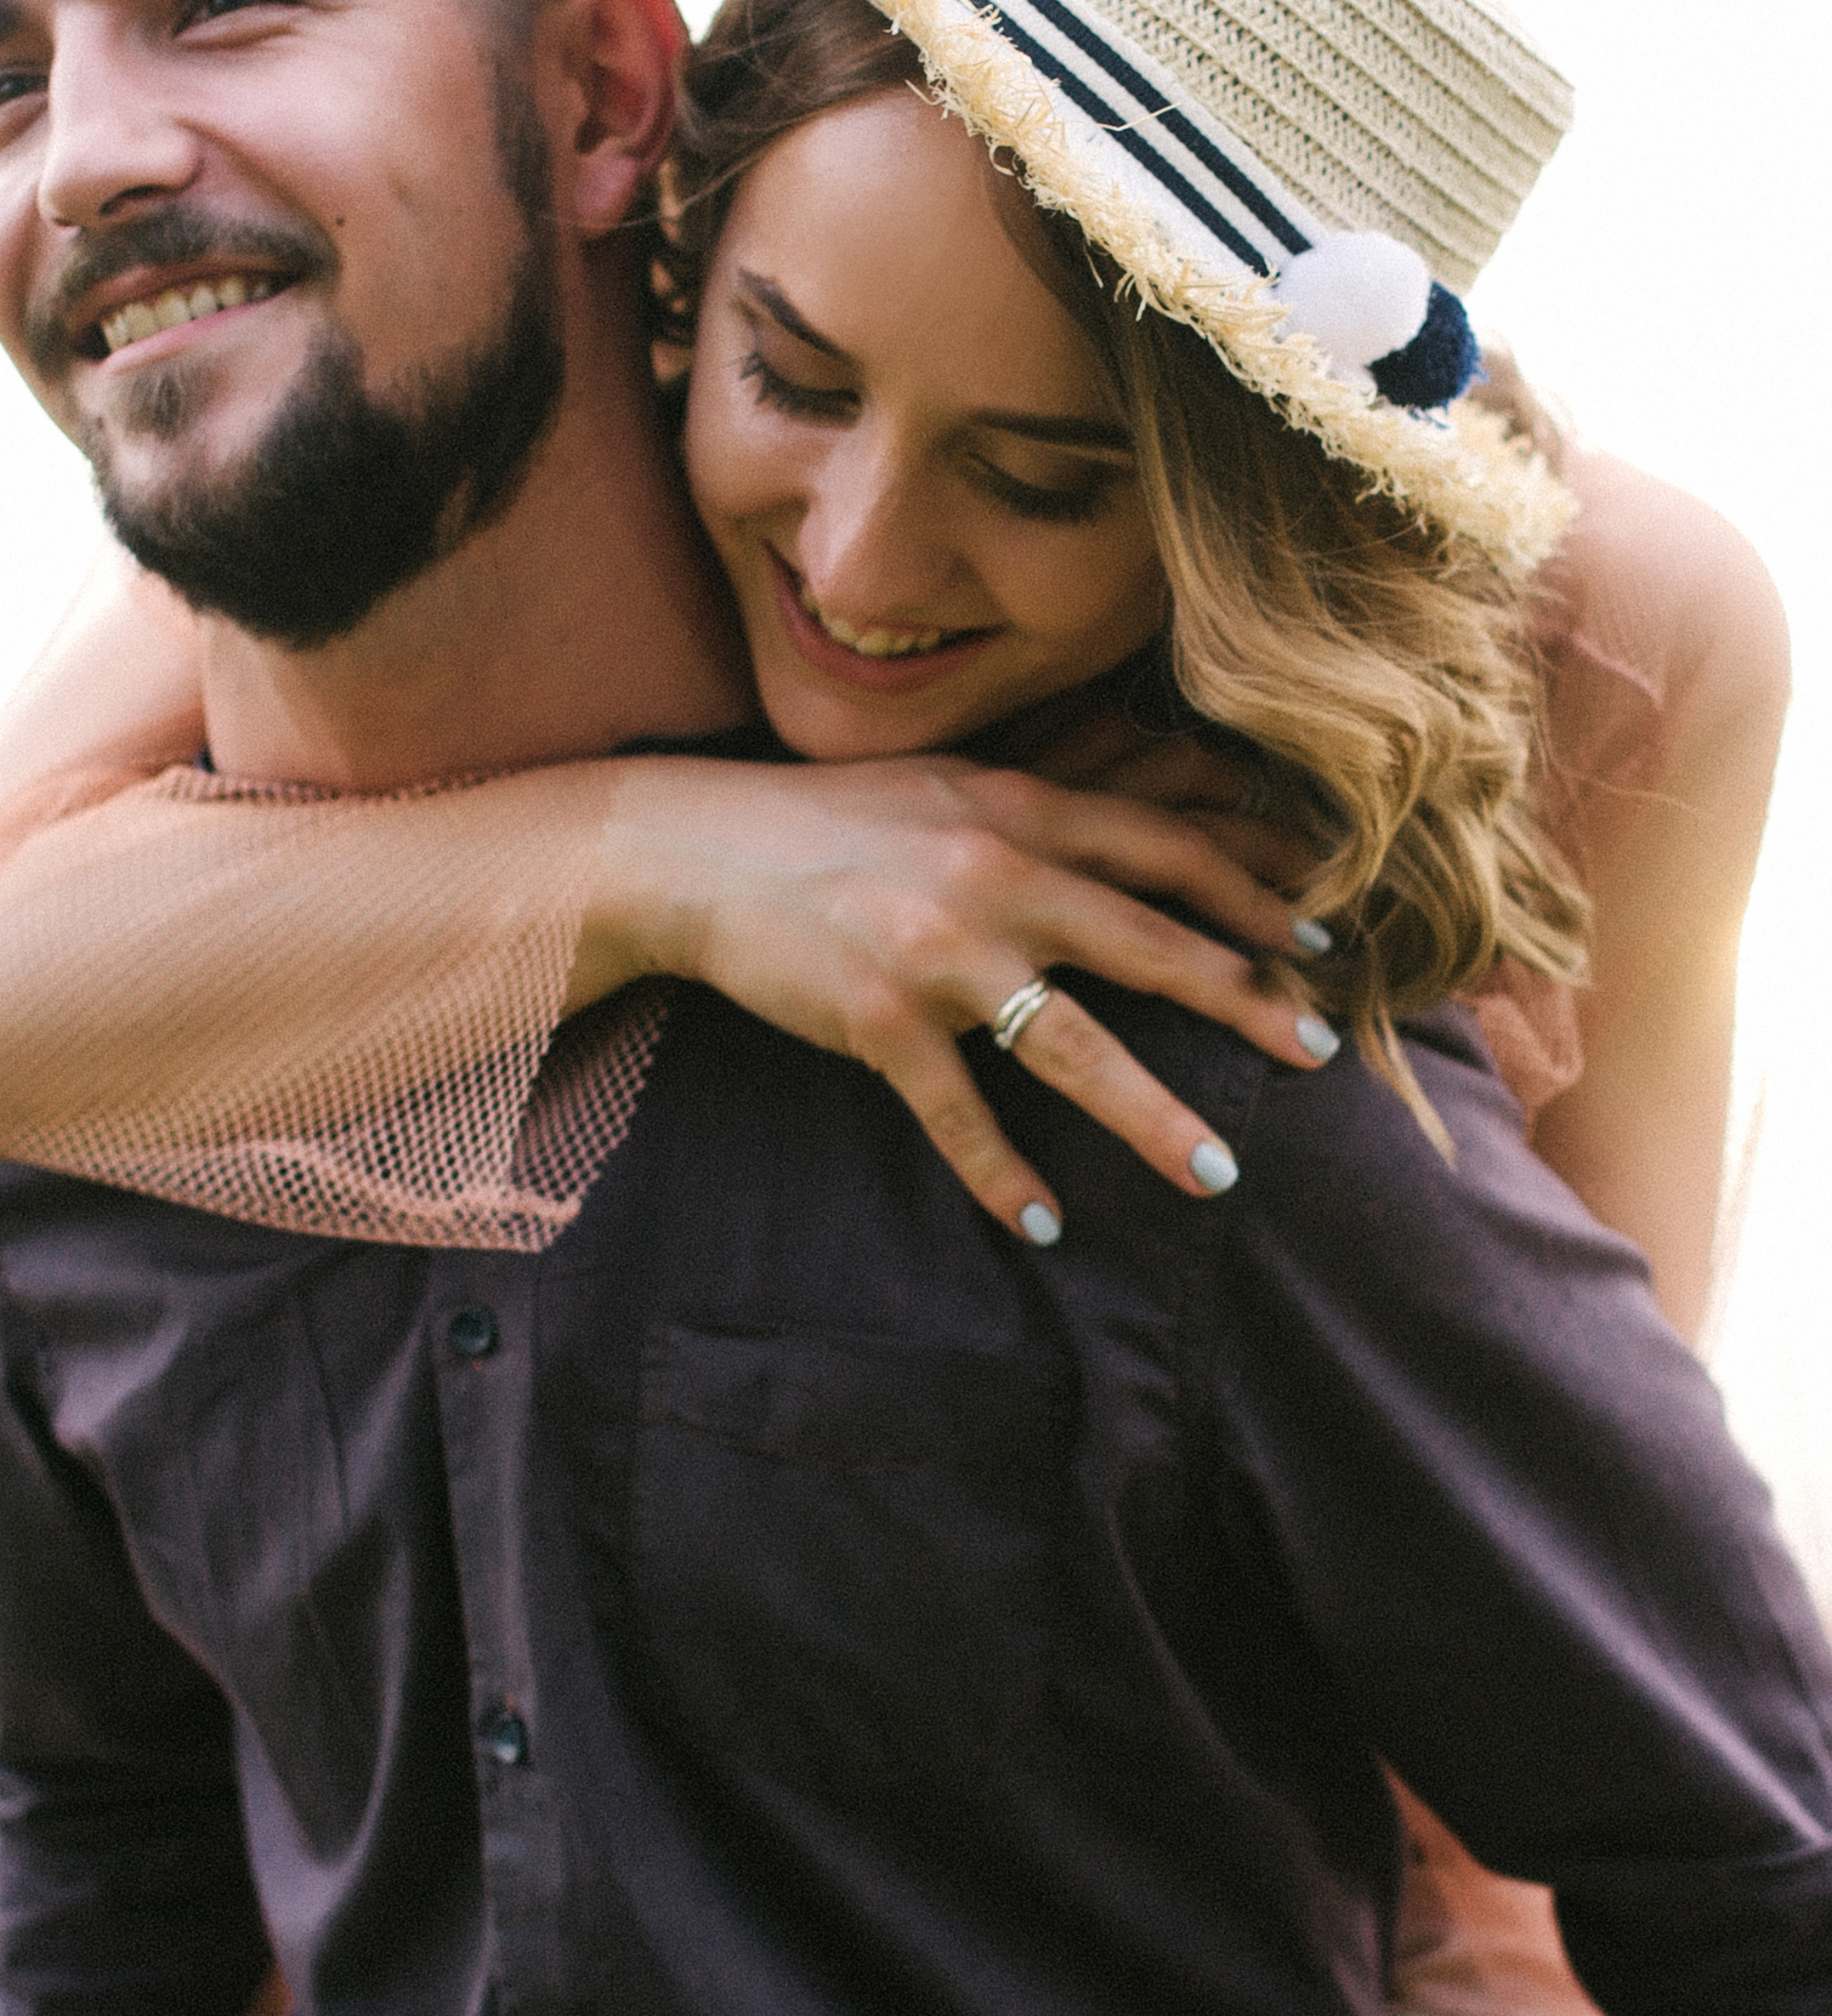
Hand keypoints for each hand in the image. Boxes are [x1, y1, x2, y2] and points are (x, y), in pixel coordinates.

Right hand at [580, 757, 1338, 1237]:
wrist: (697, 848)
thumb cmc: (833, 823)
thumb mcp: (950, 792)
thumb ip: (1042, 817)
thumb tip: (1142, 841)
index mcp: (1018, 812)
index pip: (1165, 850)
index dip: (1251, 896)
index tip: (1318, 943)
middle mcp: (993, 876)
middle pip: (1149, 946)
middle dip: (1245, 1002)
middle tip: (1319, 1053)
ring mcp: (936, 953)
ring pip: (1072, 1046)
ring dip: (1151, 1115)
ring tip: (1216, 1174)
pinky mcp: (877, 1018)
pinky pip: (958, 1114)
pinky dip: (1003, 1175)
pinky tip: (1044, 1224)